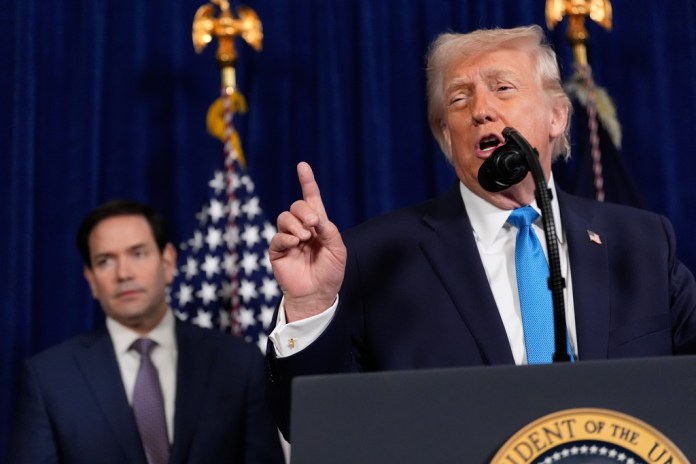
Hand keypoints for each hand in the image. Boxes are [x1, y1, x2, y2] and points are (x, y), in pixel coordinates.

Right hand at [269, 162, 346, 321]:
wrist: (317, 294)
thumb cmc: (330, 273)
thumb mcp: (338, 249)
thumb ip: (329, 230)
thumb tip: (316, 218)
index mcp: (318, 225)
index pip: (311, 199)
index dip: (307, 182)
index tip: (302, 166)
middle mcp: (302, 228)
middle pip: (297, 206)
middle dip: (305, 211)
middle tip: (314, 225)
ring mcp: (288, 239)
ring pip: (284, 217)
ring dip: (296, 224)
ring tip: (305, 238)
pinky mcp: (277, 251)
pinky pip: (277, 236)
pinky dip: (287, 237)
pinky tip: (295, 244)